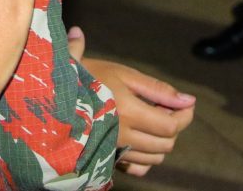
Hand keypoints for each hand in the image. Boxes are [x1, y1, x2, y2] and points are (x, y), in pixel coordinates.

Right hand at [67, 27, 195, 176]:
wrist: (53, 90)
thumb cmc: (90, 76)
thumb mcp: (124, 74)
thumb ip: (157, 89)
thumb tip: (189, 99)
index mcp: (130, 111)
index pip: (171, 126)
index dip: (185, 116)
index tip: (186, 104)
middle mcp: (123, 134)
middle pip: (166, 144)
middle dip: (174, 126)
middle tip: (167, 109)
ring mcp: (113, 148)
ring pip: (154, 158)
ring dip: (161, 142)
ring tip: (152, 122)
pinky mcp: (106, 155)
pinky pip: (136, 168)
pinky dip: (145, 158)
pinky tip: (140, 140)